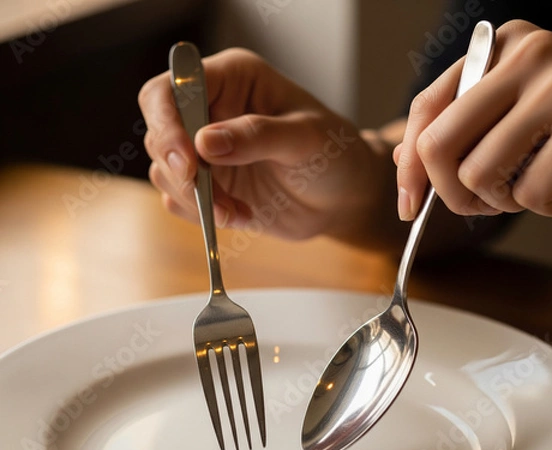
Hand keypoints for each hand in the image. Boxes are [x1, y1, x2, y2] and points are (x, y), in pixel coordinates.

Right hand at [138, 48, 395, 247]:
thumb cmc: (333, 154)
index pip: (170, 90)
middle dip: (180, 170)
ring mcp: (206, 153)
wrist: (342, 198)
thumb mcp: (306, 138)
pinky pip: (181, 201)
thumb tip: (205, 142)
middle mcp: (210, 113)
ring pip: (165, 172)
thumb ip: (258, 136)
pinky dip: (202, 215)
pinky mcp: (210, 187)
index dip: (167, 123)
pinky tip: (240, 217)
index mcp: (231, 80)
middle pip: (159, 133)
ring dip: (195, 199)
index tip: (189, 161)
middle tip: (213, 197)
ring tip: (236, 212)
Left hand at [395, 19, 551, 219]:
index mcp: (498, 48)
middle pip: (437, 146)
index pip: (427, 109)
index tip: (408, 205)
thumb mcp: (509, 112)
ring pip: (478, 176)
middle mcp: (525, 56)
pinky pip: (529, 194)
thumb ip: (458, 129)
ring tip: (535, 185)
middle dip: (448, 194)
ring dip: (503, 201)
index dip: (409, 168)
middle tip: (476, 204)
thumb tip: (402, 158)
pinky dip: (544, 205)